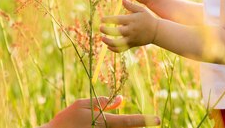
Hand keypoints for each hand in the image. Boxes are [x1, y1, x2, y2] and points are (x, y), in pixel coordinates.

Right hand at [45, 95, 159, 127]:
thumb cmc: (66, 119)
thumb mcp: (82, 105)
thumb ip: (101, 101)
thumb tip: (120, 99)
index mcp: (105, 123)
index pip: (130, 121)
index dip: (145, 120)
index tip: (158, 119)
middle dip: (137, 125)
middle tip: (146, 120)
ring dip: (124, 127)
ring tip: (121, 121)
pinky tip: (107, 123)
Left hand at [100, 0, 159, 52]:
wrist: (157, 31)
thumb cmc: (147, 18)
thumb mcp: (141, 10)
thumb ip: (131, 6)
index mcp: (132, 20)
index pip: (118, 20)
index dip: (108, 20)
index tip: (102, 19)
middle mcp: (131, 30)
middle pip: (117, 32)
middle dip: (107, 30)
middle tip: (100, 28)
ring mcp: (132, 38)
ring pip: (118, 43)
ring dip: (108, 42)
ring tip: (102, 38)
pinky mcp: (132, 45)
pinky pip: (121, 49)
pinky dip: (114, 49)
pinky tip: (108, 46)